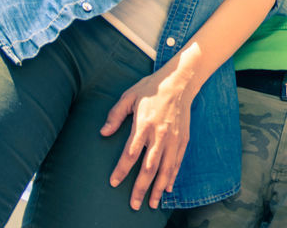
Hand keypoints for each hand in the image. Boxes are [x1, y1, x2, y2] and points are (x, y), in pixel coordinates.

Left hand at [100, 65, 194, 209]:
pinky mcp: (183, 138)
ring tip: (152, 203)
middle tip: (133, 205)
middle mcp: (160, 135)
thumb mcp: (129, 96)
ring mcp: (173, 138)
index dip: (121, 170)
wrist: (180, 81)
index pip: (131, 154)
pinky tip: (168, 188)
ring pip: (166, 169)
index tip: (113, 182)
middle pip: (149, 168)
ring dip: (158, 188)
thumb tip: (103, 132)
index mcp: (144, 125)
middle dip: (141, 188)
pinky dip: (173, 176)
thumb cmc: (151, 88)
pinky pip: (178, 162)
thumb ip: (115, 115)